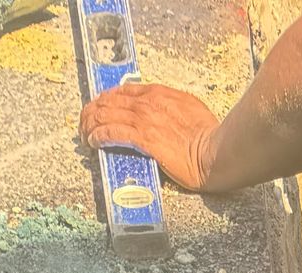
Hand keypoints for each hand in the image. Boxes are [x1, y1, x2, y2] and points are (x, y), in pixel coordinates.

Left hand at [80, 80, 222, 192]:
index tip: (100, 108)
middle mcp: (148, 103)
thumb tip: (162, 113)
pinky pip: (113, 133)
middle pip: (109, 101)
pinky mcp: (144, 139)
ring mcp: (145, 120)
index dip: (107, 99)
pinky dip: (99, 136)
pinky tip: (93, 141)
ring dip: (91, 124)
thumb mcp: (189, 110)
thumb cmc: (209, 136)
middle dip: (93, 111)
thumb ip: (171, 106)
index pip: (123, 91)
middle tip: (85, 123)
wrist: (216, 152)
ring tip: (85, 134)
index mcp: (159, 93)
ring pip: (107, 115)